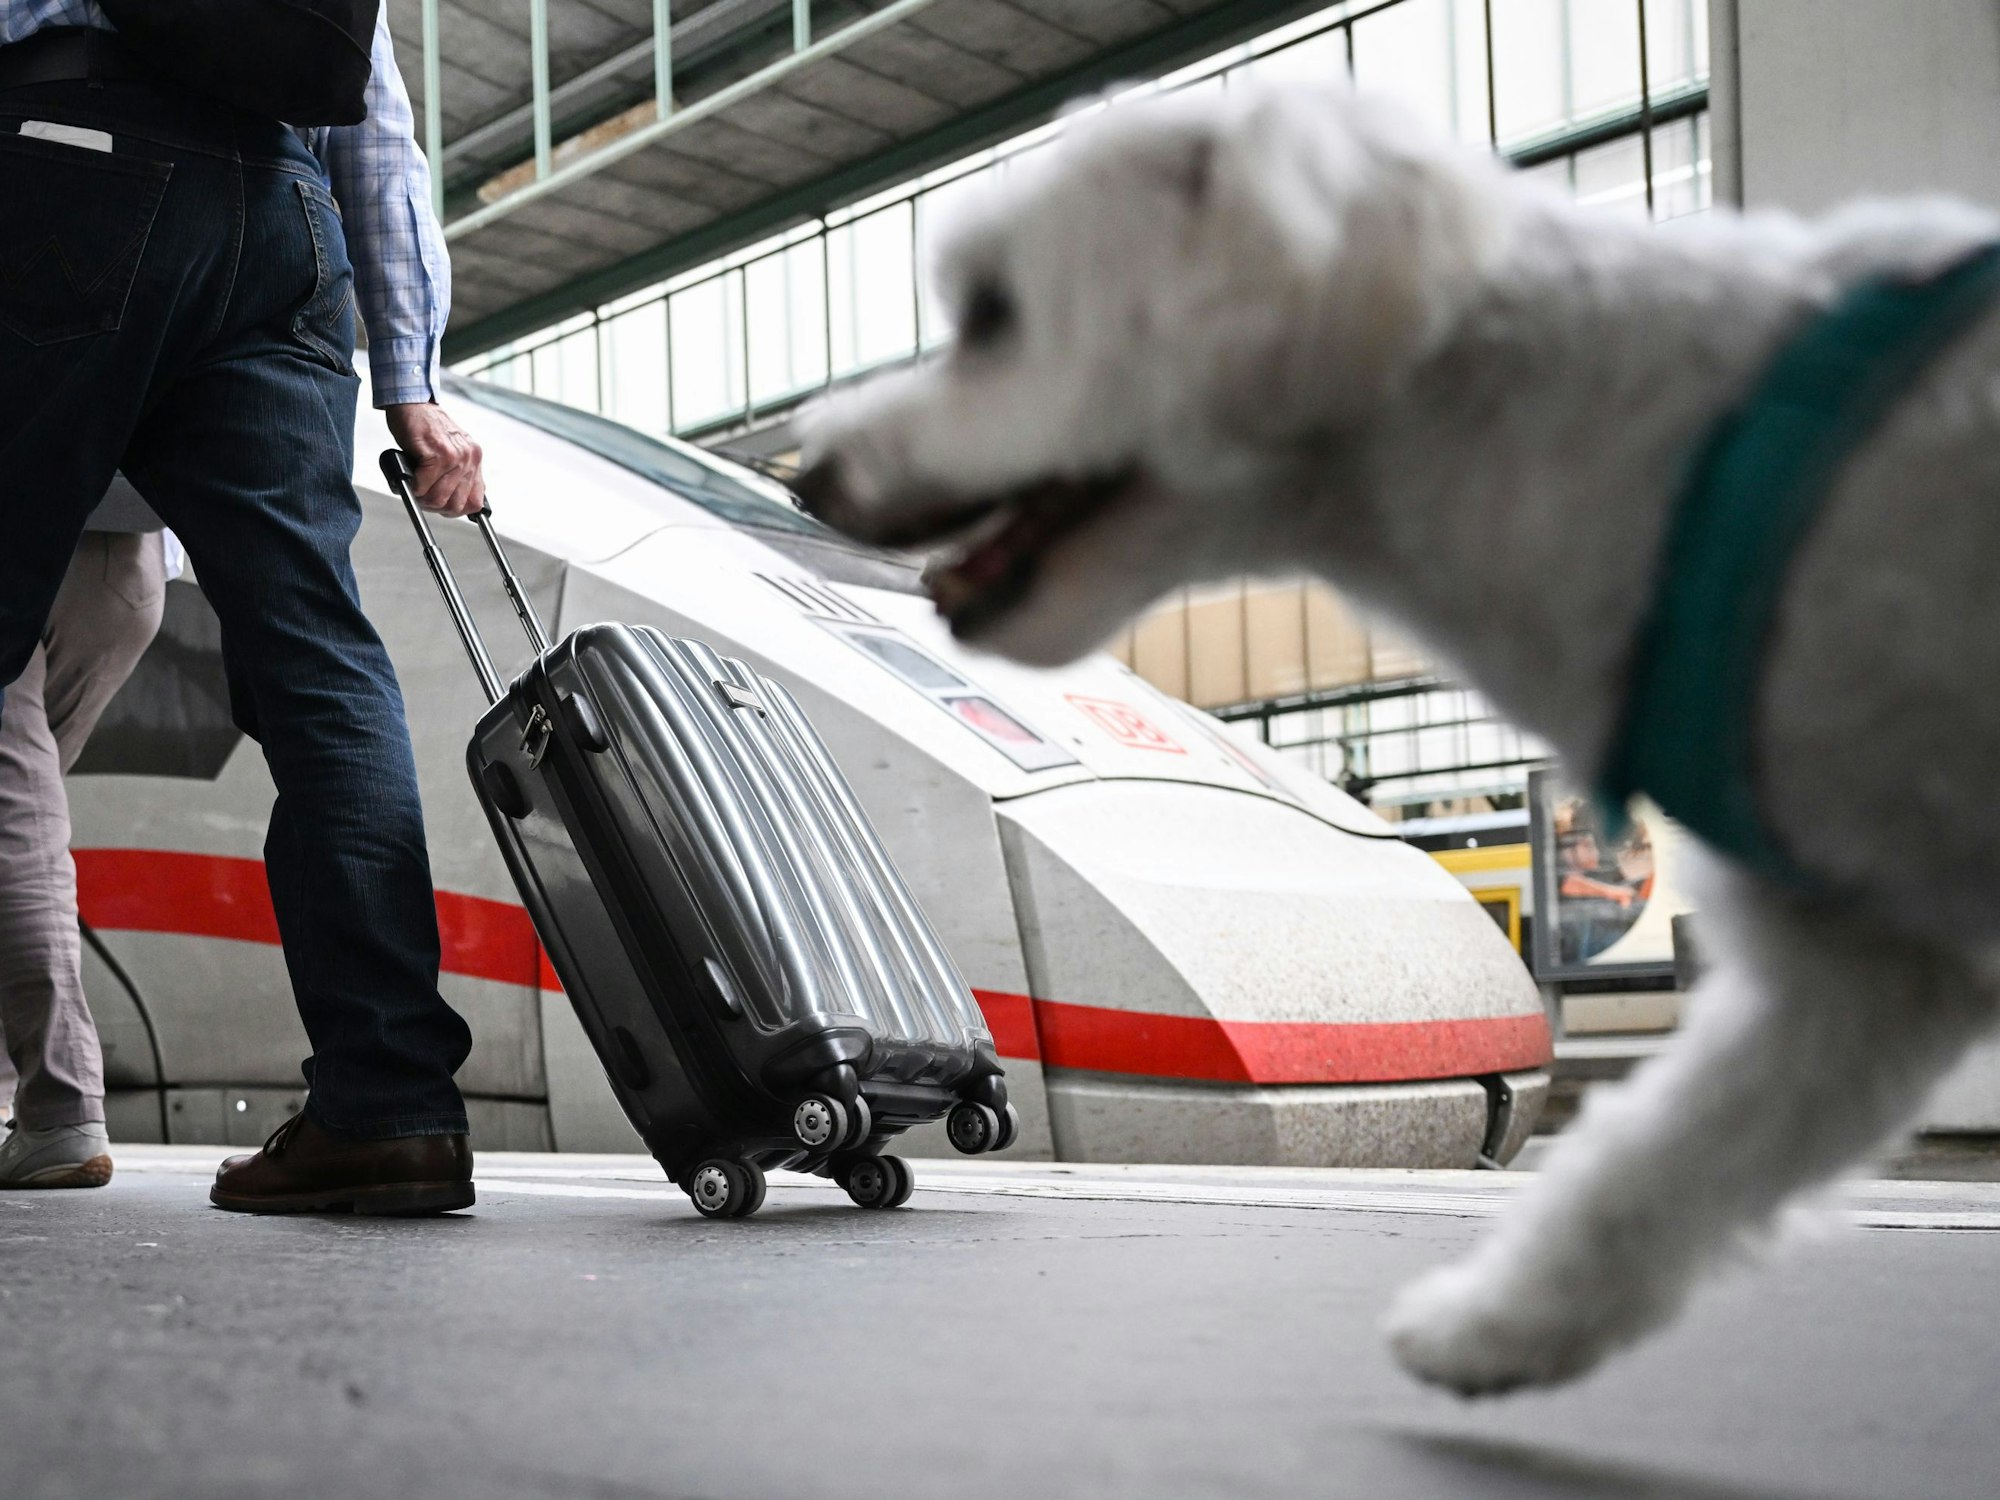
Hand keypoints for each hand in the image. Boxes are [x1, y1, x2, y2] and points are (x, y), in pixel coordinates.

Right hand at [385, 402, 485, 517]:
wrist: (413, 402)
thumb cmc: (425, 427)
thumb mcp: (450, 451)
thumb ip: (456, 474)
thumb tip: (454, 501)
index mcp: (474, 459)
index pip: (475, 502)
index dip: (455, 510)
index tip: (442, 507)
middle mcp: (469, 458)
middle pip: (455, 505)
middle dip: (434, 506)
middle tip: (421, 496)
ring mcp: (455, 456)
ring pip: (439, 499)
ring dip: (421, 498)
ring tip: (414, 487)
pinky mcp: (437, 454)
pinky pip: (423, 486)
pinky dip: (412, 487)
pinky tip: (409, 477)